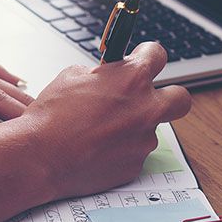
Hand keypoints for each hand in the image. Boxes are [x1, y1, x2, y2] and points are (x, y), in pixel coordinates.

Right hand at [3, 41, 190, 200]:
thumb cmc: (52, 115)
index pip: (157, 55)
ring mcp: (143, 140)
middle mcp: (146, 108)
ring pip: (150, 129)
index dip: (147, 56)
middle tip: (148, 98)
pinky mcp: (135, 166)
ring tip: (100, 131)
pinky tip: (96, 149)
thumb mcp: (72, 77)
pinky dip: (119, 150)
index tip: (141, 59)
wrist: (41, 156)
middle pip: (180, 98)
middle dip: (169, 95)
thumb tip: (106, 78)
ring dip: (133, 127)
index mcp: (132, 78)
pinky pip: (134, 153)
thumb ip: (100, 75)